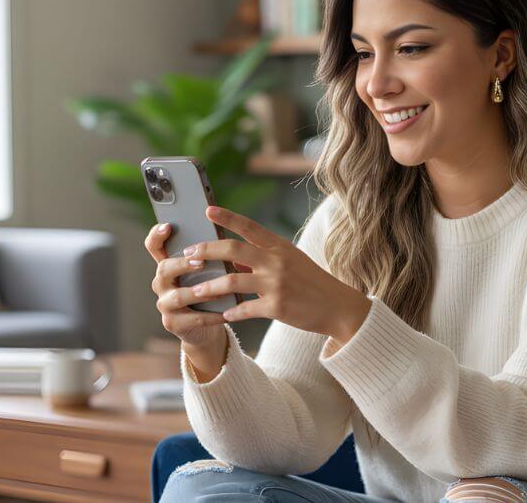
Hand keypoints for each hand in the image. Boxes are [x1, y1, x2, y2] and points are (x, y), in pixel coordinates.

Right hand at [145, 222, 227, 347]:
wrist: (206, 326)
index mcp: (169, 265)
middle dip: (182, 264)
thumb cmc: (209, 289)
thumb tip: (224, 239)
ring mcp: (165, 304)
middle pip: (164, 268)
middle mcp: (162, 283)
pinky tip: (226, 313)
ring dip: (199, 292)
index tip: (168, 226)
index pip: (154, 246)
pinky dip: (211, 315)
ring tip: (217, 291)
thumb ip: (209, 256)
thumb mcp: (208, 271)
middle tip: (201, 262)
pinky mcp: (173, 323)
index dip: (156, 235)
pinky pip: (193, 318)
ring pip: (177, 296)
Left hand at [188, 205, 370, 342]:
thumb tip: (234, 259)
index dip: (227, 217)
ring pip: (231, 282)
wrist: (338, 307)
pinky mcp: (276, 307)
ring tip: (194, 291)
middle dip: (206, 250)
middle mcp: (277, 261)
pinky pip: (244, 309)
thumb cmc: (312, 282)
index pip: (250, 226)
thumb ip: (264, 258)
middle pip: (233, 250)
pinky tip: (222, 315)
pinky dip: (230, 312)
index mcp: (280, 246)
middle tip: (188, 254)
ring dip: (209, 288)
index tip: (207, 210)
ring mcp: (276, 284)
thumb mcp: (292, 261)